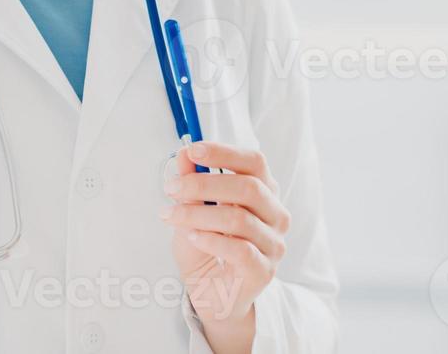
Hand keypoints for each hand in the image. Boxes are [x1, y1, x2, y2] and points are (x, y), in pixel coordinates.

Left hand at [160, 142, 289, 351]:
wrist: (213, 297)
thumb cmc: (207, 251)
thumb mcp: (193, 212)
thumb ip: (192, 185)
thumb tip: (184, 155)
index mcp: (264, 193)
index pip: (254, 162)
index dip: (224, 152)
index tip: (192, 150)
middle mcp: (275, 215)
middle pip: (249, 187)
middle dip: (205, 183)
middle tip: (172, 187)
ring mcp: (273, 244)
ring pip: (240, 219)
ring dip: (199, 213)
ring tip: (172, 216)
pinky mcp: (264, 271)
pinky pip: (240, 250)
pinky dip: (210, 239)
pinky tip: (192, 237)